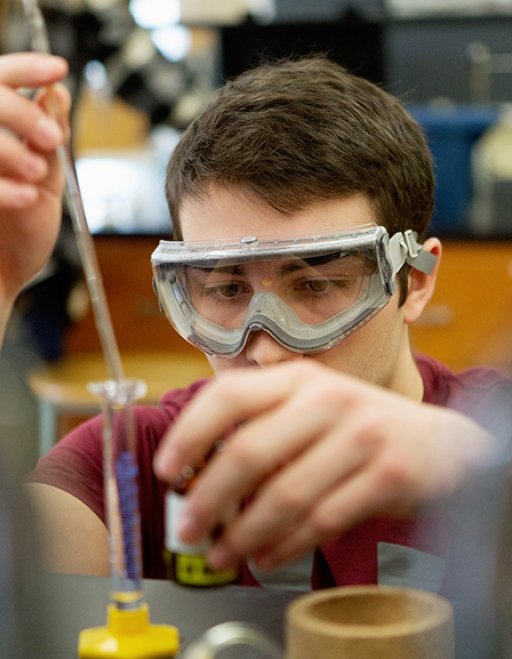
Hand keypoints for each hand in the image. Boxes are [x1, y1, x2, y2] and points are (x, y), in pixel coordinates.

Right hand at [0, 52, 68, 303]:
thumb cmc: (18, 238)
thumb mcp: (44, 186)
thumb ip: (49, 142)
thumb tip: (57, 93)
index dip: (26, 67)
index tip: (58, 69)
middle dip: (21, 112)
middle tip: (50, 140)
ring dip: (10, 148)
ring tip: (36, 176)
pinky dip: (4, 186)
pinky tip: (27, 199)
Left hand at [154, 360, 494, 571]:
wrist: (442, 445)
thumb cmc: (360, 428)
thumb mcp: (313, 410)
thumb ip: (264, 429)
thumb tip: (199, 474)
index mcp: (300, 379)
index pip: (230, 394)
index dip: (190, 432)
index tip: (166, 470)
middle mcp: (329, 399)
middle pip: (250, 450)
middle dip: (209, 498)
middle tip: (188, 529)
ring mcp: (361, 435)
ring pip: (284, 493)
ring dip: (244, 533)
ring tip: (223, 554)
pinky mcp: (387, 475)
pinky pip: (322, 519)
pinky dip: (286, 544)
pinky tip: (267, 555)